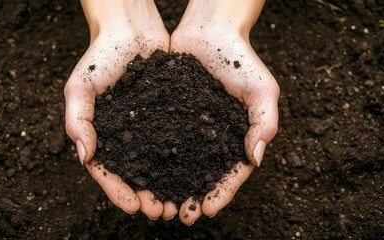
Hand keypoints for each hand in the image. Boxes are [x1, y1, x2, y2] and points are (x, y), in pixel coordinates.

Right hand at [64, 0, 176, 218]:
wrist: (131, 30)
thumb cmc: (100, 57)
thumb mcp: (79, 86)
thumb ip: (77, 121)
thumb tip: (85, 157)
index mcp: (102, 135)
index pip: (107, 172)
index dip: (118, 192)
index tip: (134, 207)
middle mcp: (126, 136)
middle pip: (135, 175)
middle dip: (147, 196)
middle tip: (161, 212)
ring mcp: (147, 127)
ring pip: (157, 164)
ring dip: (167, 185)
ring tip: (179, 202)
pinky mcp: (169, 115)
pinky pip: (176, 141)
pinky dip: (183, 160)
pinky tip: (194, 173)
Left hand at [170, 0, 278, 224]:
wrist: (210, 31)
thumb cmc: (240, 59)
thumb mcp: (262, 89)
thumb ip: (264, 123)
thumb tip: (255, 159)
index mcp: (235, 136)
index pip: (231, 173)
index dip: (220, 193)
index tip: (205, 209)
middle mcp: (210, 136)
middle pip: (202, 174)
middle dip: (190, 196)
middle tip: (176, 215)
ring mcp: (188, 127)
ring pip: (178, 163)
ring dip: (168, 185)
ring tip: (156, 203)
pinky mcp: (167, 114)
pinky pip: (158, 139)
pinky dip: (151, 158)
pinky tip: (140, 173)